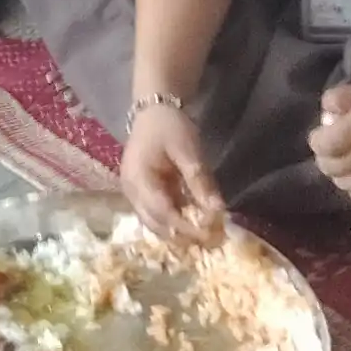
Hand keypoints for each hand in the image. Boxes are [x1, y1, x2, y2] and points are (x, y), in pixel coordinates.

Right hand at [120, 101, 226, 244]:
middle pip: (155, 224)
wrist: (153, 109)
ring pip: (154, 223)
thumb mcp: (188, 150)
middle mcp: (131, 190)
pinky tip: (193, 221)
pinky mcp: (142, 191)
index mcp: (138, 178)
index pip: (162, 212)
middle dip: (182, 236)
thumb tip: (218, 211)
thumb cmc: (169, 126)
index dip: (185, 228)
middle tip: (211, 241)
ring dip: (178, 231)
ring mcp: (134, 192)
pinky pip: (157, 213)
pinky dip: (175, 221)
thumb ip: (200, 181)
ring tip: (204, 235)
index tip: (210, 236)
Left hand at [309, 82, 350, 212]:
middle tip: (334, 153)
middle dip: (326, 159)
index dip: (317, 142)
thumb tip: (325, 113)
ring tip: (349, 164)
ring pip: (343, 184)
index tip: (322, 138)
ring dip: (341, 174)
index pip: (324, 145)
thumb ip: (337, 97)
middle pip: (331, 167)